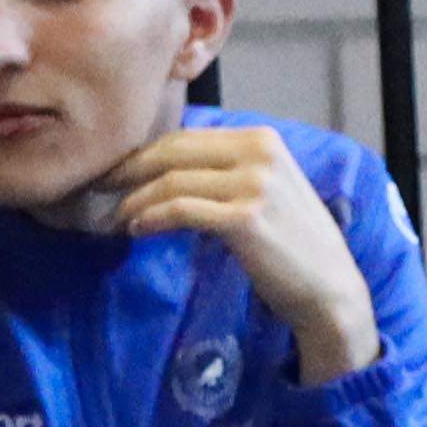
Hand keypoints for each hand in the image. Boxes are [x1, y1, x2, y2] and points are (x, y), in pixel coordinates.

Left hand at [95, 122, 377, 385]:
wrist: (328, 289)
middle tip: (97, 186)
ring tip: (118, 218)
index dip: (143, 153)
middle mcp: (260, 152)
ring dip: (135, 200)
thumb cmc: (292, 246)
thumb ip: (226, 172)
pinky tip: (136, 229)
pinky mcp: (244, 218)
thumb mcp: (265, 191)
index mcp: (262, 139)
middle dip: (128, 168)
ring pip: (171, 181)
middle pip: (173, 151)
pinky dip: (151, 217)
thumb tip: (163, 170)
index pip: (186, 138)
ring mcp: (255, 183)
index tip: (115, 171)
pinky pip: (181, 209)